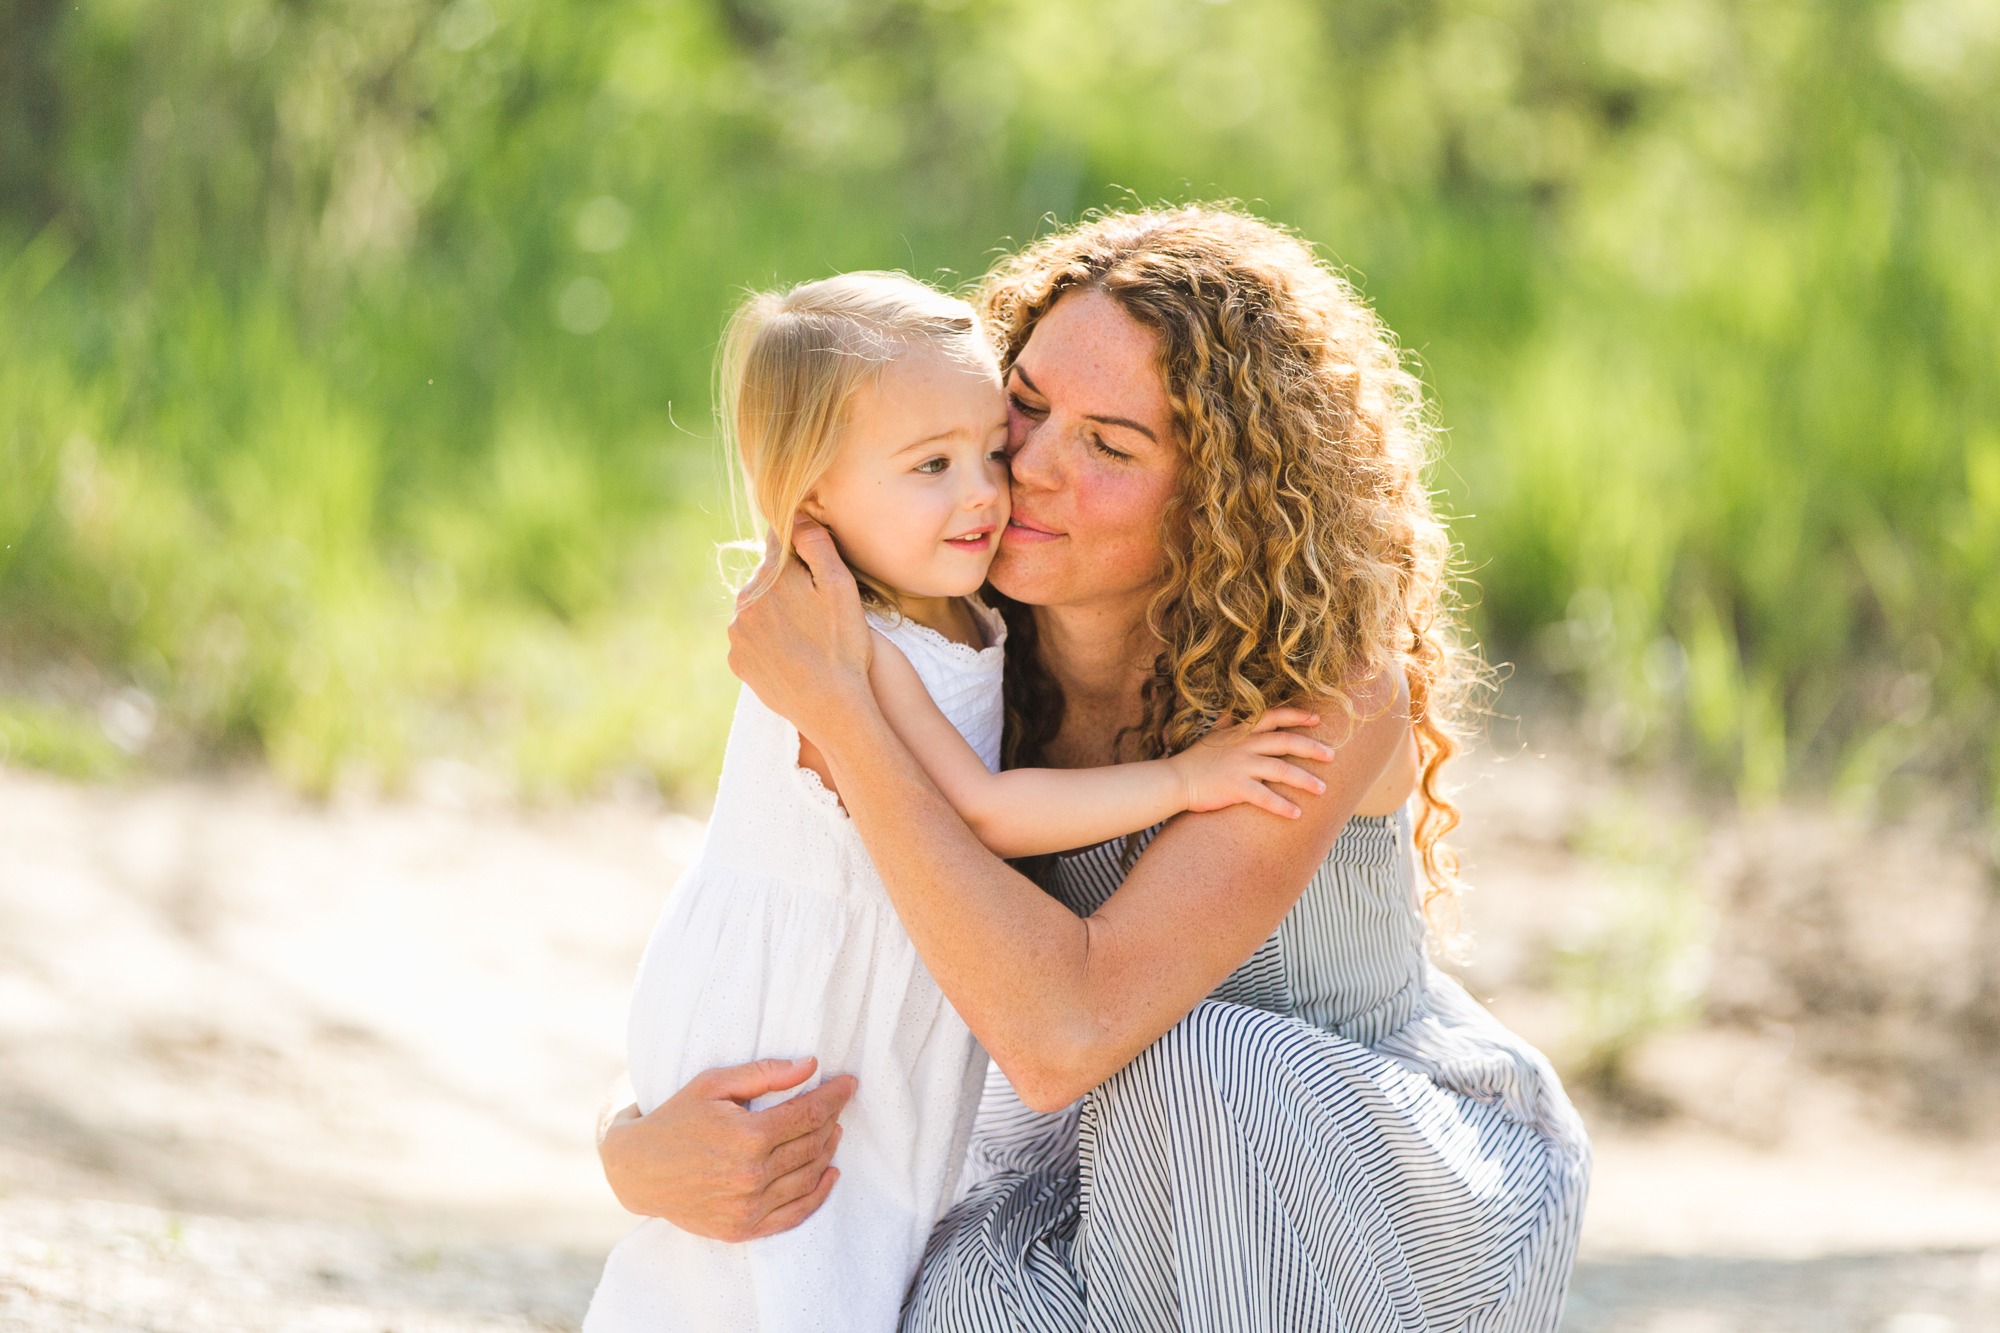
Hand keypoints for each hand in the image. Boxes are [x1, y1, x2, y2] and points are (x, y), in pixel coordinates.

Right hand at [597, 1056, 856, 1240]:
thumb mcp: (713, 1084)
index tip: (850, 1083)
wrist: (638, 1170)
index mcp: (747, 1136)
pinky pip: (795, 1214)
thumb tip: (810, 1065)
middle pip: (813, 1144)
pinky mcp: (742, 1229)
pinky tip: (829, 1174)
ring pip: (808, 1177)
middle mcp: (752, 1175)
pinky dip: (818, 1194)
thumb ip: (765, 1074)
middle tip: (838, 1104)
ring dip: (827, 1151)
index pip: (809, 1113)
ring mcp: (748, 1207)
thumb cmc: (675, 1118)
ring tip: (833, 1131)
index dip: (835, 1096)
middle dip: (832, 1119)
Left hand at [727, 518, 874, 741]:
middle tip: (819, 611)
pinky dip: (768, 643)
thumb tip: (796, 515)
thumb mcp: (841, 587)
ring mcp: (737, 633)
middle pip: (767, 579)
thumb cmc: (843, 645)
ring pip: (757, 610)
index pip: (778, 543)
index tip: (813, 563)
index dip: (798, 548)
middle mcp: (745, 601)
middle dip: (787, 586)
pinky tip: (793, 655)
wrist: (831, 707)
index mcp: (771, 576)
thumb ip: (816, 545)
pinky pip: (751, 640)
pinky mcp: (737, 661)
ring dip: (775, 614)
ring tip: (807, 636)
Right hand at [1166, 707, 1334, 818]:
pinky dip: (1282, 806)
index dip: (1297, 716)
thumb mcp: (1213, 735)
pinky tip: (1297, 814)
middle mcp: (1245, 745)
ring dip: (1305, 780)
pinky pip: (1265, 797)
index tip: (1317, 720)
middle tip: (1332, 756)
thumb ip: (1229, 723)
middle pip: (1286, 742)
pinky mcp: (1235, 787)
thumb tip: (1235, 711)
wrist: (1175, 780)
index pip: (1274, 717)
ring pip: (1281, 770)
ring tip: (1322, 789)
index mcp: (1242, 731)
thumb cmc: (1196, 759)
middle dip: (1312, 748)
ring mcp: (1241, 766)